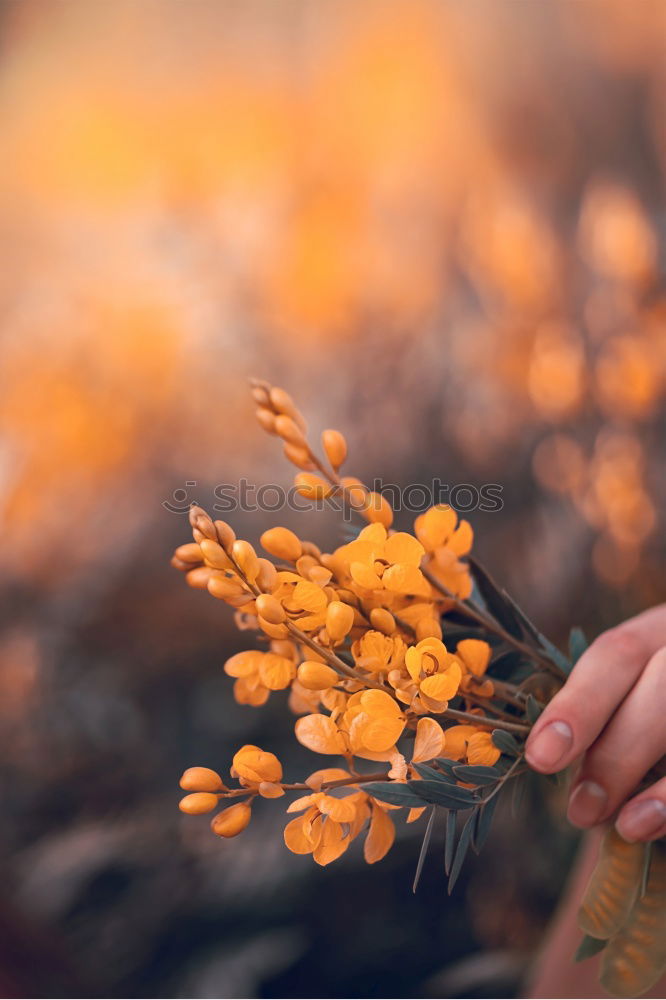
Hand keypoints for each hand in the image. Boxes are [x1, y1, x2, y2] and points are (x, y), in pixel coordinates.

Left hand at [525, 604, 665, 841]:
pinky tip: (651, 823)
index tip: (541, 756)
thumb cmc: (647, 724)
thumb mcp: (626, 706)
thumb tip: (548, 757)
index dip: (577, 704)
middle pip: (662, 680)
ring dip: (660, 782)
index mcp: (660, 629)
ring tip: (623, 826)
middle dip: (617, 749)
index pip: (617, 652)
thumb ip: (599, 722)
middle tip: (580, 810)